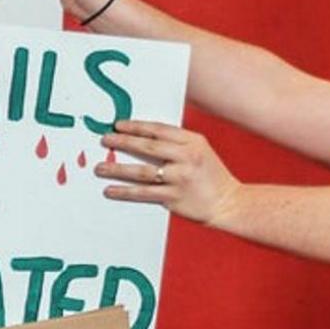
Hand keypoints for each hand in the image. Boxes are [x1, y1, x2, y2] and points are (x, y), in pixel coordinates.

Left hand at [96, 121, 242, 224]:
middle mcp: (187, 158)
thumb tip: (142, 137)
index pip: (159, 130)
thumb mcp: (200, 152)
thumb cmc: (210, 176)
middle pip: (148, 147)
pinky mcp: (174, 197)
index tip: (118, 125)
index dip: (137, 127)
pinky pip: (143, 193)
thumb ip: (176, 144)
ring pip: (142, 172)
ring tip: (99, 168)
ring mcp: (180, 178)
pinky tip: (110, 190)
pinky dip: (124, 191)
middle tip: (104, 140)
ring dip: (117, 169)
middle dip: (123, 142)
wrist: (229, 203)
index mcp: (193, 142)